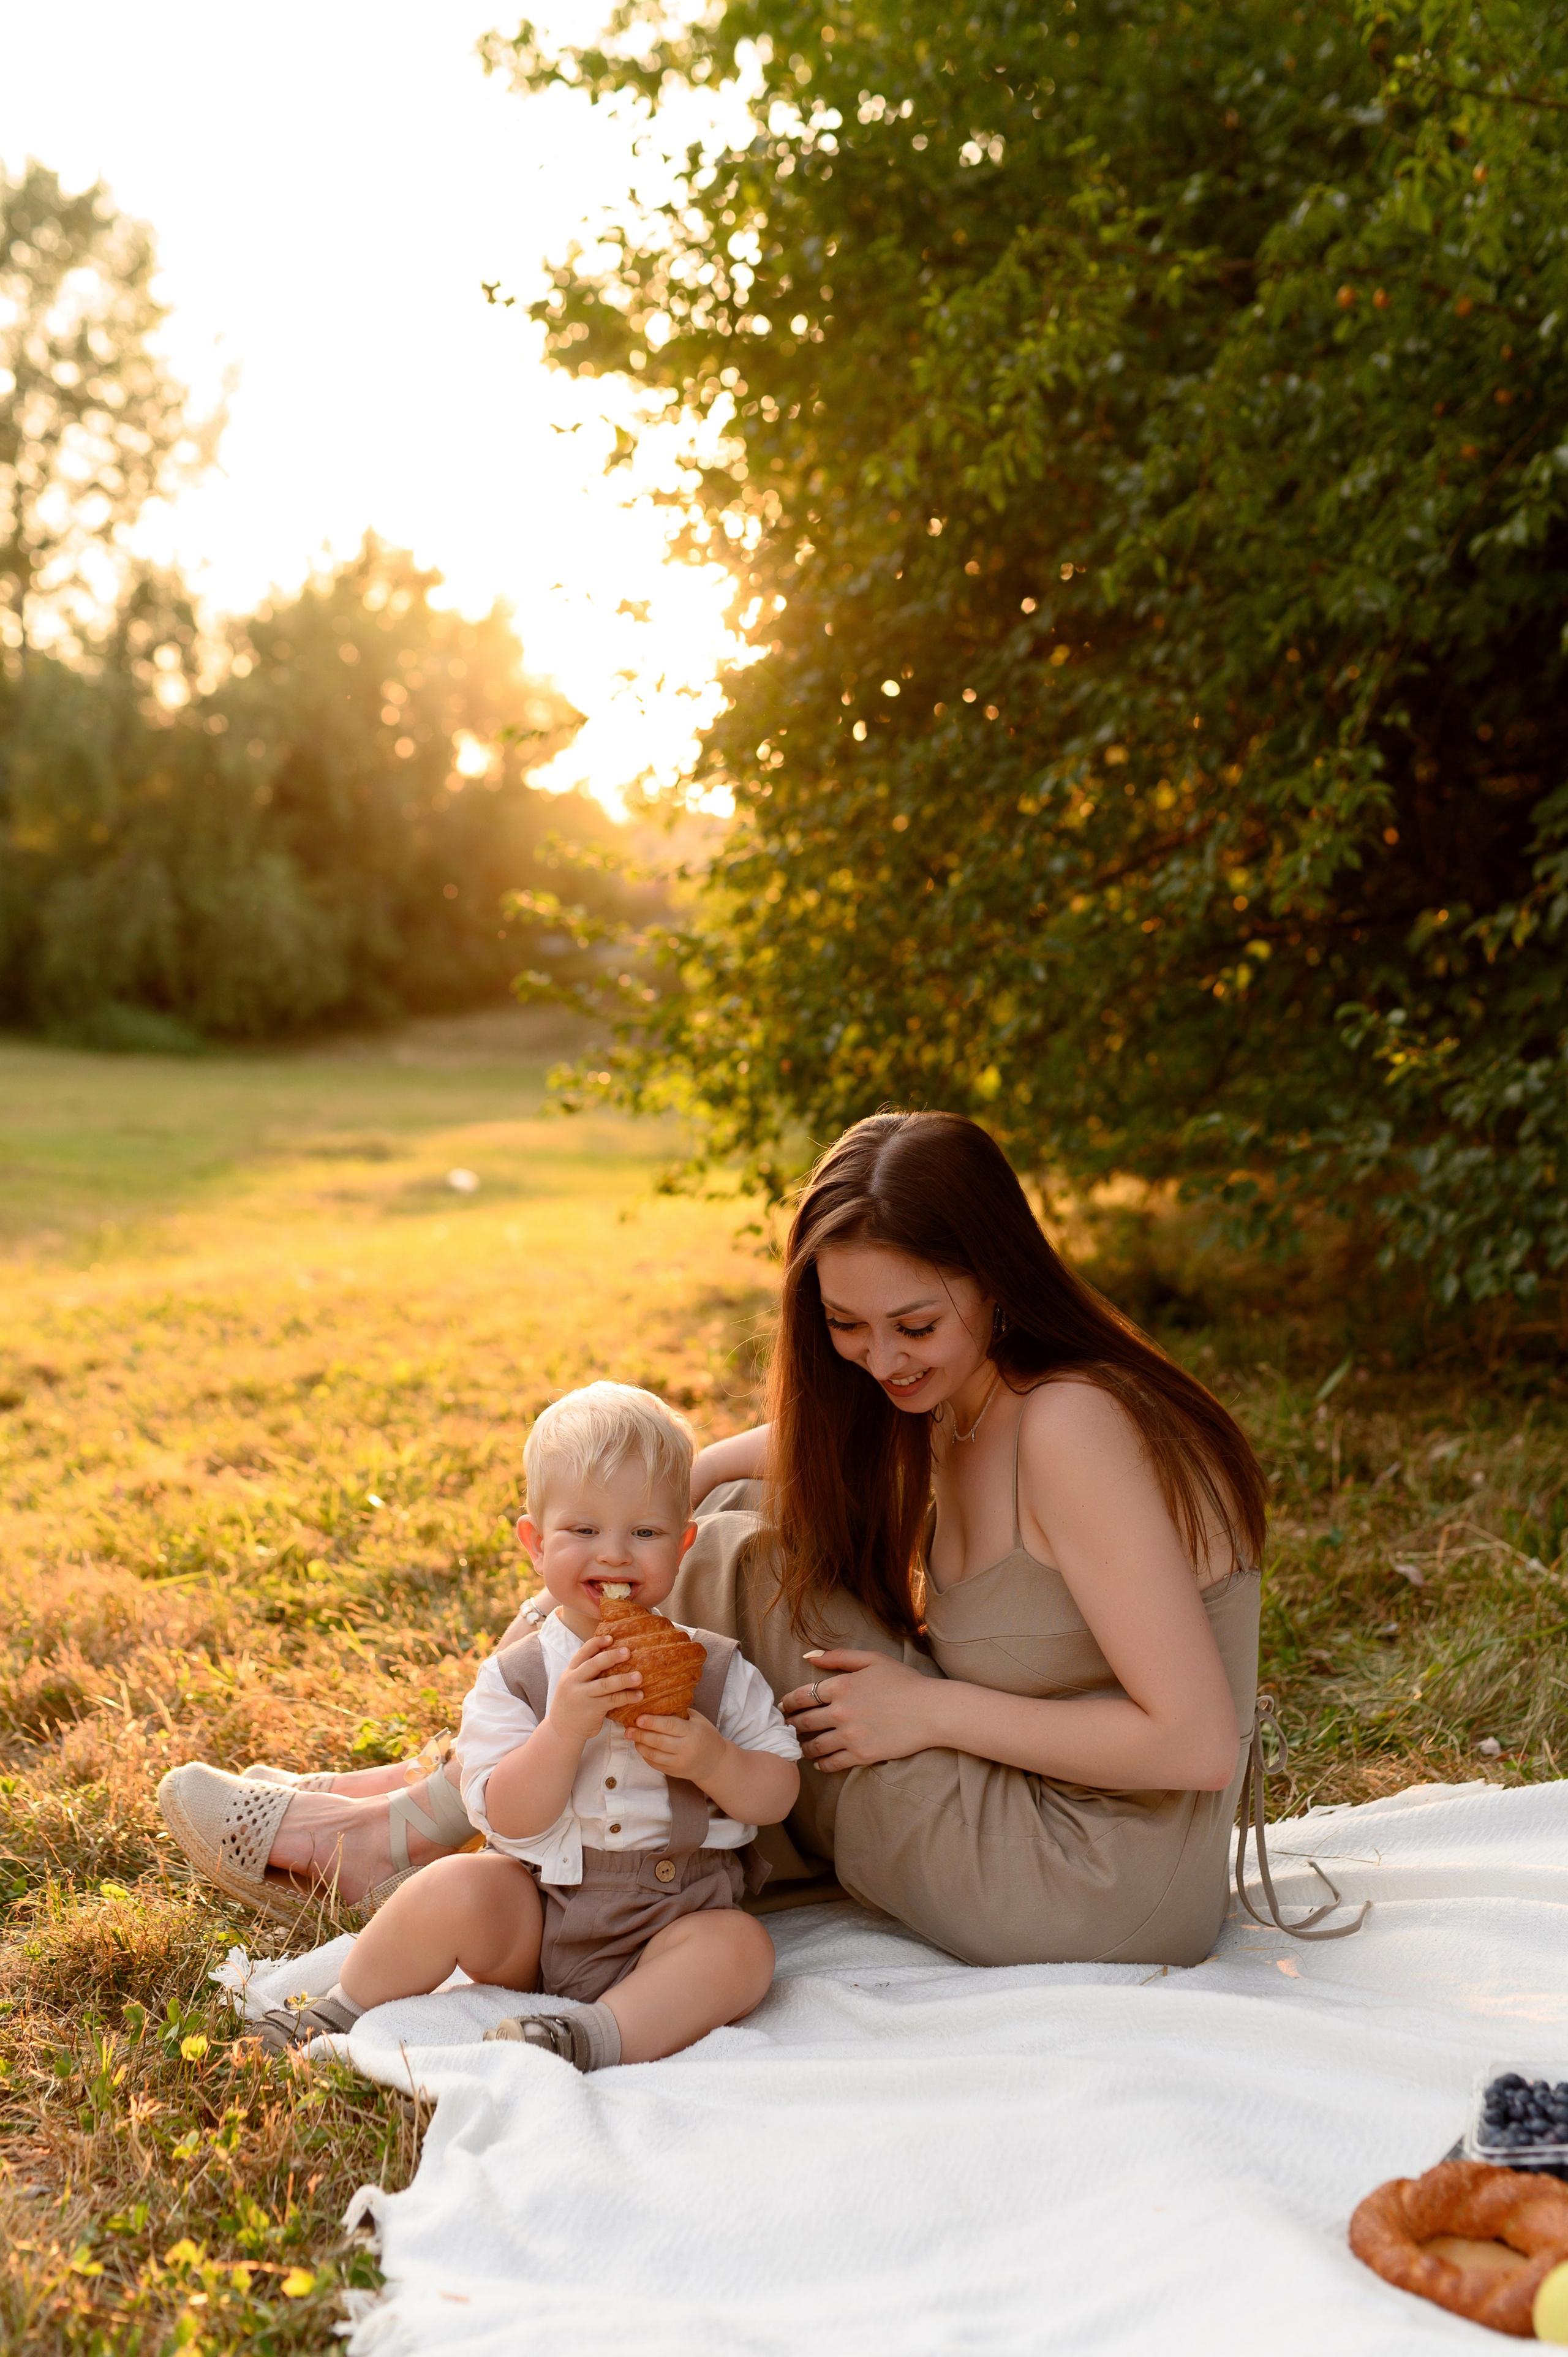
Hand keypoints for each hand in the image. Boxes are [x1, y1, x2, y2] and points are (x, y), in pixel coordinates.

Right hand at [546, 1630, 641, 1745]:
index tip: (611, 1638)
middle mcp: (574, 1681)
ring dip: (624, 1679)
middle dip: (612, 1656)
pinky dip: (627, 1697)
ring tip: (639, 1676)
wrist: (561, 1731)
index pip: (583, 1653)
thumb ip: (585, 1672)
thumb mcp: (572, 1684)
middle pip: (594, 1664)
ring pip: (605, 1683)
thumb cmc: (573, 1704)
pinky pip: (613, 1700)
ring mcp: (582, 1696)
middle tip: (628, 1651)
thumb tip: (610, 1656)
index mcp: (570, 1672)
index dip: (597, 1643)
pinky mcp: (592, 1709)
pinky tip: (639, 1695)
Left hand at [628, 1707, 726, 1786]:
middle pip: (658, 1741)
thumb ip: (680, 1713)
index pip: (669, 1726)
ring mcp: (679, 1762)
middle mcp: (686, 1749)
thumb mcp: (698, 1720)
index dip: (652, 1722)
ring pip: (653, 1754)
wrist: (715, 1763)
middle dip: (641, 1734)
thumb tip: (657, 1701)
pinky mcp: (673, 1772)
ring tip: (631, 1735)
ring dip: (640, 1744)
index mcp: (692, 1732)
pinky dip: (645, 1754)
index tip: (639, 1717)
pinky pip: (654, 1763)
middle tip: (628, 1728)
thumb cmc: (706, 1736)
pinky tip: (640, 1746)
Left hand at [779, 1649, 940, 1771]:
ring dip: (803, 1746)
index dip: (789, 1702)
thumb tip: (809, 1656)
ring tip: (801, 1746)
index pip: (802, 1695)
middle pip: (804, 1721)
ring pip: (814, 1745)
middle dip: (792, 1724)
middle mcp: (840, 1712)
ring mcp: (850, 1736)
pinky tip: (819, 1763)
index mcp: (841, 1686)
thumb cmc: (904, 1681)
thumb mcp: (872, 1659)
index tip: (784, 1706)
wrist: (932, 1710)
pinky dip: (821, 1764)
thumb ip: (838, 1657)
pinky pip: (832, 1763)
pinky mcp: (861, 1755)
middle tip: (787, 1727)